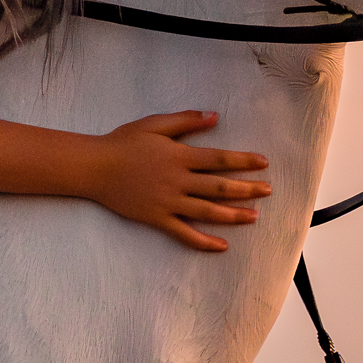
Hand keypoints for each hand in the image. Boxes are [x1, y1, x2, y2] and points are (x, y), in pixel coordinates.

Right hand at [88, 111, 271, 251]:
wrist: (94, 168)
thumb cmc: (123, 142)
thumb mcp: (155, 124)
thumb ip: (186, 120)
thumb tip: (214, 116)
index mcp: (179, 155)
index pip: (220, 159)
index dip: (244, 161)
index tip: (263, 163)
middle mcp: (178, 180)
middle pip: (220, 187)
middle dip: (247, 189)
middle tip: (267, 191)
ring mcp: (168, 202)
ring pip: (208, 212)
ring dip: (233, 215)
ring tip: (254, 217)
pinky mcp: (157, 218)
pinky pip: (184, 233)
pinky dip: (204, 241)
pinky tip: (221, 246)